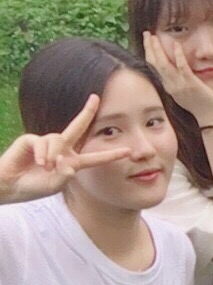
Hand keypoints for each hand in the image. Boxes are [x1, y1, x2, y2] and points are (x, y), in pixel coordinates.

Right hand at [0, 95, 130, 204]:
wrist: (9, 186)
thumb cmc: (34, 187)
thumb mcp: (55, 184)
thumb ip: (65, 175)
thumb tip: (67, 163)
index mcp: (72, 163)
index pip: (95, 158)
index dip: (111, 155)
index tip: (128, 151)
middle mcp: (62, 150)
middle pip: (78, 127)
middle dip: (87, 112)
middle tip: (96, 97)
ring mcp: (47, 143)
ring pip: (58, 140)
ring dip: (54, 155)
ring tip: (46, 167)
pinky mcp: (32, 140)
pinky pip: (43, 142)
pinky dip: (43, 153)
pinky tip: (40, 163)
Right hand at [143, 31, 212, 127]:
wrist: (210, 117)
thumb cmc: (200, 104)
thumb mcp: (183, 91)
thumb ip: (176, 81)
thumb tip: (174, 69)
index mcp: (167, 86)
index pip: (153, 67)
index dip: (148, 53)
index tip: (147, 41)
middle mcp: (170, 85)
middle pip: (154, 64)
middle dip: (149, 47)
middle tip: (146, 34)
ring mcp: (180, 85)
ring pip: (164, 65)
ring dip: (158, 49)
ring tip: (154, 36)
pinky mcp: (191, 84)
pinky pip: (182, 68)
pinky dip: (178, 56)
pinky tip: (176, 45)